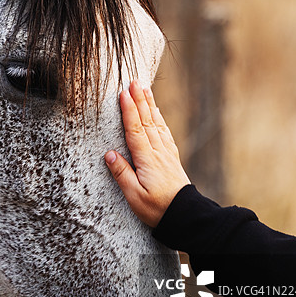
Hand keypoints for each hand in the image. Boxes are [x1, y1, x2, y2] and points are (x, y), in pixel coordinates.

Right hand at [105, 80, 189, 226]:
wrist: (186, 215)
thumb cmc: (157, 209)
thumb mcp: (134, 196)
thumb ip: (122, 173)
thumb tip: (109, 153)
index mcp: (146, 160)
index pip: (135, 130)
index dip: (129, 111)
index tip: (123, 93)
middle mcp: (157, 152)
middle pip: (146, 121)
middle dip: (140, 100)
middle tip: (134, 81)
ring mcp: (166, 154)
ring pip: (156, 123)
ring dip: (150, 105)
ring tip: (145, 89)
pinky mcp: (171, 158)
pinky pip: (164, 132)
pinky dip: (159, 119)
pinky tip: (157, 112)